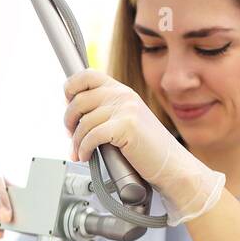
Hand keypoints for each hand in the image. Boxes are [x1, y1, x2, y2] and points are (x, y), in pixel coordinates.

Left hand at [64, 70, 224, 223]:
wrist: (172, 165)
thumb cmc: (147, 149)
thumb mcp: (125, 121)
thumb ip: (105, 112)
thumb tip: (72, 115)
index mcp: (122, 91)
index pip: (86, 75)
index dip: (70, 89)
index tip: (68, 105)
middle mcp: (124, 95)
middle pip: (79, 100)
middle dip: (69, 122)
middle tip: (71, 136)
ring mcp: (126, 109)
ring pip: (83, 122)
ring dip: (76, 142)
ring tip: (79, 152)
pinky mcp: (126, 126)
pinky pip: (91, 136)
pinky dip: (83, 149)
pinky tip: (86, 156)